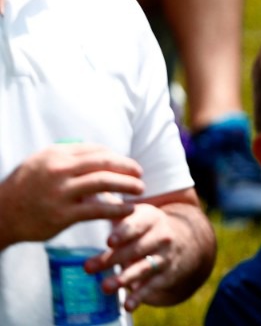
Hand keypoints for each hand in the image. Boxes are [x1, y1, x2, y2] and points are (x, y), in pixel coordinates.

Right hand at [0, 144, 140, 247]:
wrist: (0, 215)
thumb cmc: (24, 188)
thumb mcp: (41, 162)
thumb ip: (67, 156)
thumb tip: (98, 154)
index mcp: (56, 154)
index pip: (96, 150)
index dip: (116, 156)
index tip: (127, 164)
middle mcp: (59, 170)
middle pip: (104, 162)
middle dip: (127, 166)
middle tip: (140, 173)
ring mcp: (60, 193)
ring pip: (104, 182)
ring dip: (127, 184)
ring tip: (140, 189)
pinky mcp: (61, 216)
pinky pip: (97, 210)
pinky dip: (117, 209)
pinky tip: (128, 209)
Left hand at [85, 202, 194, 310]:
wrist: (183, 241)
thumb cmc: (145, 226)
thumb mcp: (135, 213)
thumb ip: (111, 205)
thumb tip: (84, 190)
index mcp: (151, 218)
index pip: (137, 224)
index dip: (124, 232)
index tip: (109, 241)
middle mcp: (161, 236)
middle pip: (135, 248)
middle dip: (111, 259)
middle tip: (88, 268)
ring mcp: (165, 256)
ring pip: (144, 267)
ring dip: (124, 278)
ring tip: (105, 287)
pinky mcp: (166, 275)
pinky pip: (153, 286)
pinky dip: (140, 296)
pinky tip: (127, 304)